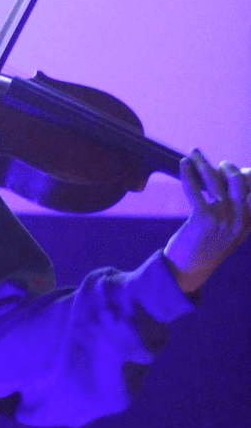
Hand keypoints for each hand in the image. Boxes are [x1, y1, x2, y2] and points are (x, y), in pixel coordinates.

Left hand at [163, 150, 250, 292]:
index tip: (242, 170)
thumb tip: (238, 185)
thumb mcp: (227, 234)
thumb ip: (236, 213)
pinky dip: (188, 173)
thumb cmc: (204, 250)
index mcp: (247, 224)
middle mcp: (238, 220)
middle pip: (239, 181)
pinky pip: (196, 189)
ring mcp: (222, 219)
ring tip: (194, 153)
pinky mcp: (203, 219)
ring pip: (215, 181)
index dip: (249, 176)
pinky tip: (183, 163)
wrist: (185, 274)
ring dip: (203, 163)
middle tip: (217, 164)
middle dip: (228, 168)